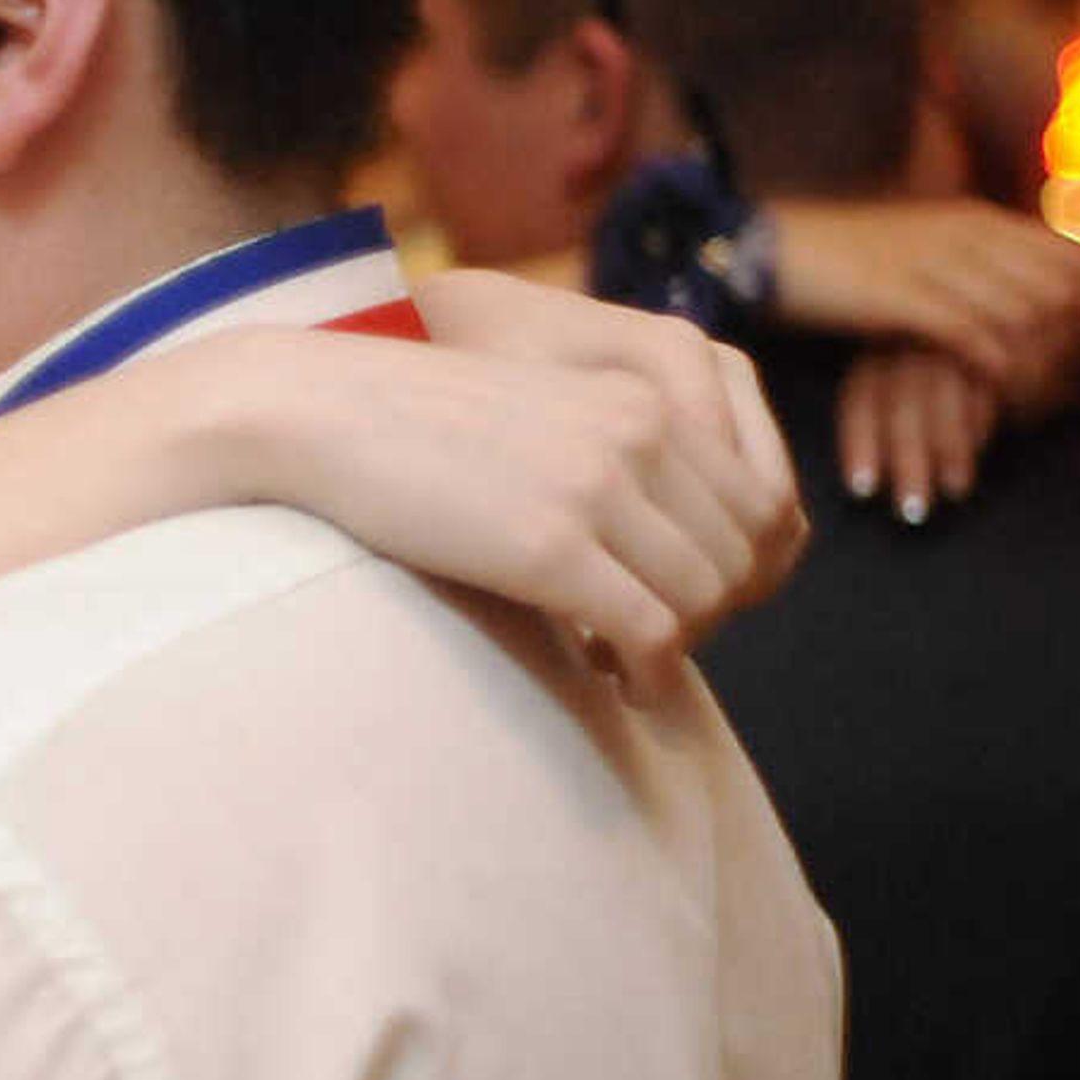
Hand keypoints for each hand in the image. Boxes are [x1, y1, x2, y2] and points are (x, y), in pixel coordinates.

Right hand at [238, 269, 804, 700]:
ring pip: (707, 599)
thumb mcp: (542, 418)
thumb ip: (613, 458)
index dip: (737, 571)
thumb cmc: (415, 428)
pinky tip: (610, 680)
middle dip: (713, 615)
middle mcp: (640, 434)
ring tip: (628, 665)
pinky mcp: (549, 546)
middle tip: (654, 645)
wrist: (322, 412)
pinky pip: (650, 632)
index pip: (757, 503)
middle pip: (743, 557)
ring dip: (678, 649)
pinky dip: (646, 673)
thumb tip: (663, 546)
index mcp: (644, 399)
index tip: (682, 601)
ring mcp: (598, 488)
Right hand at [767, 199, 1079, 401]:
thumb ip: (969, 262)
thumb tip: (1019, 297)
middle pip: (1063, 282)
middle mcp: (967, 236)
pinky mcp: (903, 297)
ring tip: (1044, 403)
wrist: (767, 250)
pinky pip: (975, 335)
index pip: (1073, 252)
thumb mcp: (918, 249)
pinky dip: (996, 371)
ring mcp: (936, 264)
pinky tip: (999, 400)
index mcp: (975, 221)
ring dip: (1043, 363)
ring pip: (1028, 311)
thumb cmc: (840, 258)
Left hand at [834, 344, 1001, 523]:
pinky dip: (989, 420)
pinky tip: (994, 446)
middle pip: (902, 404)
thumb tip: (877, 475)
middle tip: (911, 510)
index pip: (860, 397)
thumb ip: (903, 421)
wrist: (1031, 304)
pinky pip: (993, 381)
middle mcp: (915, 338)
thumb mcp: (925, 381)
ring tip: (953, 490)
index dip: (859, 445)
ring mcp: (957, 336)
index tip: (861, 489)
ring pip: (945, 396)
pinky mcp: (1005, 336)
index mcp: (884, 347)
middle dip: (905, 461)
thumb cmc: (966, 357)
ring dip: (949, 450)